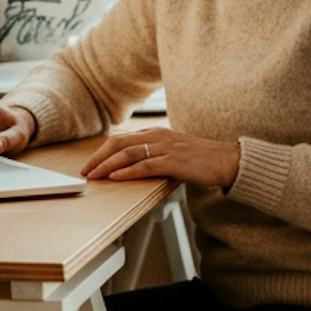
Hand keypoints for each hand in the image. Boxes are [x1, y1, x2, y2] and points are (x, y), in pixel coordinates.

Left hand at [81, 126, 239, 187]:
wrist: (226, 160)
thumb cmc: (201, 159)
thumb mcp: (173, 151)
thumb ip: (154, 154)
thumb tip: (133, 167)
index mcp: (156, 133)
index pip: (121, 138)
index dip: (102, 151)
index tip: (90, 164)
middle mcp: (158, 136)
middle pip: (119, 143)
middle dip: (98, 157)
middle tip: (85, 171)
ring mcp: (165, 148)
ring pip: (128, 154)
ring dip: (107, 166)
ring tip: (94, 176)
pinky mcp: (173, 161)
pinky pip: (144, 166)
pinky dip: (127, 172)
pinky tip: (115, 178)